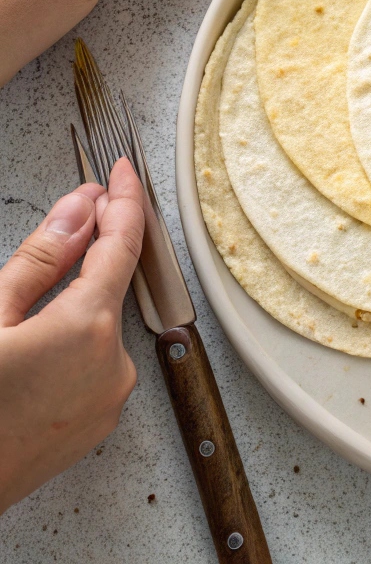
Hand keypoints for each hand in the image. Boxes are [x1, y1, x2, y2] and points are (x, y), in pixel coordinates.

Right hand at [0, 159, 144, 514]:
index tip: (122, 171)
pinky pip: (94, 363)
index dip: (124, 199)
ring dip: (74, 303)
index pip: (123, 242)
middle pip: (110, 285)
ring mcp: (109, 398)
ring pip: (99, 326)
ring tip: (23, 316)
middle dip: (91, 250)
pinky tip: (34, 348)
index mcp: (89, 328)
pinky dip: (73, 342)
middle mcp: (114, 364)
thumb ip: (41, 258)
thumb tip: (81, 209)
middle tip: (72, 217)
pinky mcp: (97, 423)